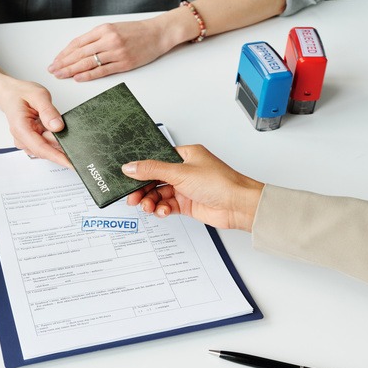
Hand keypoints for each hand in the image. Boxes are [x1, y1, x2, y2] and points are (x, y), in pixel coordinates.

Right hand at [0, 76, 71, 166]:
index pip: (41, 148)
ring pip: (47, 148)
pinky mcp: (31, 142)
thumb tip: (58, 127)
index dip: (57, 157)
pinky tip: (52, 127)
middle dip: (59, 142)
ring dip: (56, 139)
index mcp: (21, 128)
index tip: (71, 163)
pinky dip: (53, 139)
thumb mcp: (38, 95)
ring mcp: (26, 142)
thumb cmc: (21, 93)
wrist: (10, 94)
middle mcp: (22, 139)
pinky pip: (46, 145)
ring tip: (53, 121)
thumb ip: (48, 111)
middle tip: (63, 125)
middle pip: (46, 149)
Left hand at [47, 18, 173, 81]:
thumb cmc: (136, 31)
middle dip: (64, 63)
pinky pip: (102, 71)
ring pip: (88, 62)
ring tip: (61, 75)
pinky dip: (88, 75)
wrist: (158, 33)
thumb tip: (78, 51)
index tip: (56, 60)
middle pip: (80, 53)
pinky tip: (78, 78)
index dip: (64, 53)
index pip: (78, 43)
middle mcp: (108, 40)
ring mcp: (116, 52)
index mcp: (103, 29)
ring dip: (72, 70)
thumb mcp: (113, 28)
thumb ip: (97, 38)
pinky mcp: (124, 63)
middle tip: (53, 70)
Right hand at [121, 145, 263, 231]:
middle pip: (155, 179)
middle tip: (132, 198)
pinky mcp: (188, 204)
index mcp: (185, 156)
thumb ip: (152, 170)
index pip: (157, 161)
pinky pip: (168, 206)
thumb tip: (131, 167)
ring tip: (147, 206)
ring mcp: (186, 188)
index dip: (142, 170)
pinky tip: (162, 211)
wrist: (238, 206)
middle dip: (143, 189)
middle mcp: (185, 171)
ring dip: (151, 201)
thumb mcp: (180, 173)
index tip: (128, 177)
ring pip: (160, 194)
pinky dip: (162, 209)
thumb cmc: (220, 183)